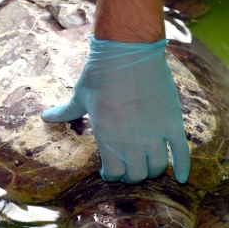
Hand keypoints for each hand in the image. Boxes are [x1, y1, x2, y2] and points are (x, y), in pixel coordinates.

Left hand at [42, 36, 189, 183]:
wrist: (128, 49)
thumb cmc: (100, 71)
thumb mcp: (80, 95)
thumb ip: (66, 112)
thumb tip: (45, 117)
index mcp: (107, 137)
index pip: (114, 173)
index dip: (113, 175)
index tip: (112, 171)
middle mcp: (131, 140)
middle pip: (137, 175)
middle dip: (132, 176)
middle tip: (130, 169)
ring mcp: (155, 133)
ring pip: (157, 167)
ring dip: (152, 170)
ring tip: (149, 165)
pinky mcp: (172, 122)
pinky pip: (181, 153)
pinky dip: (182, 168)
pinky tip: (181, 178)